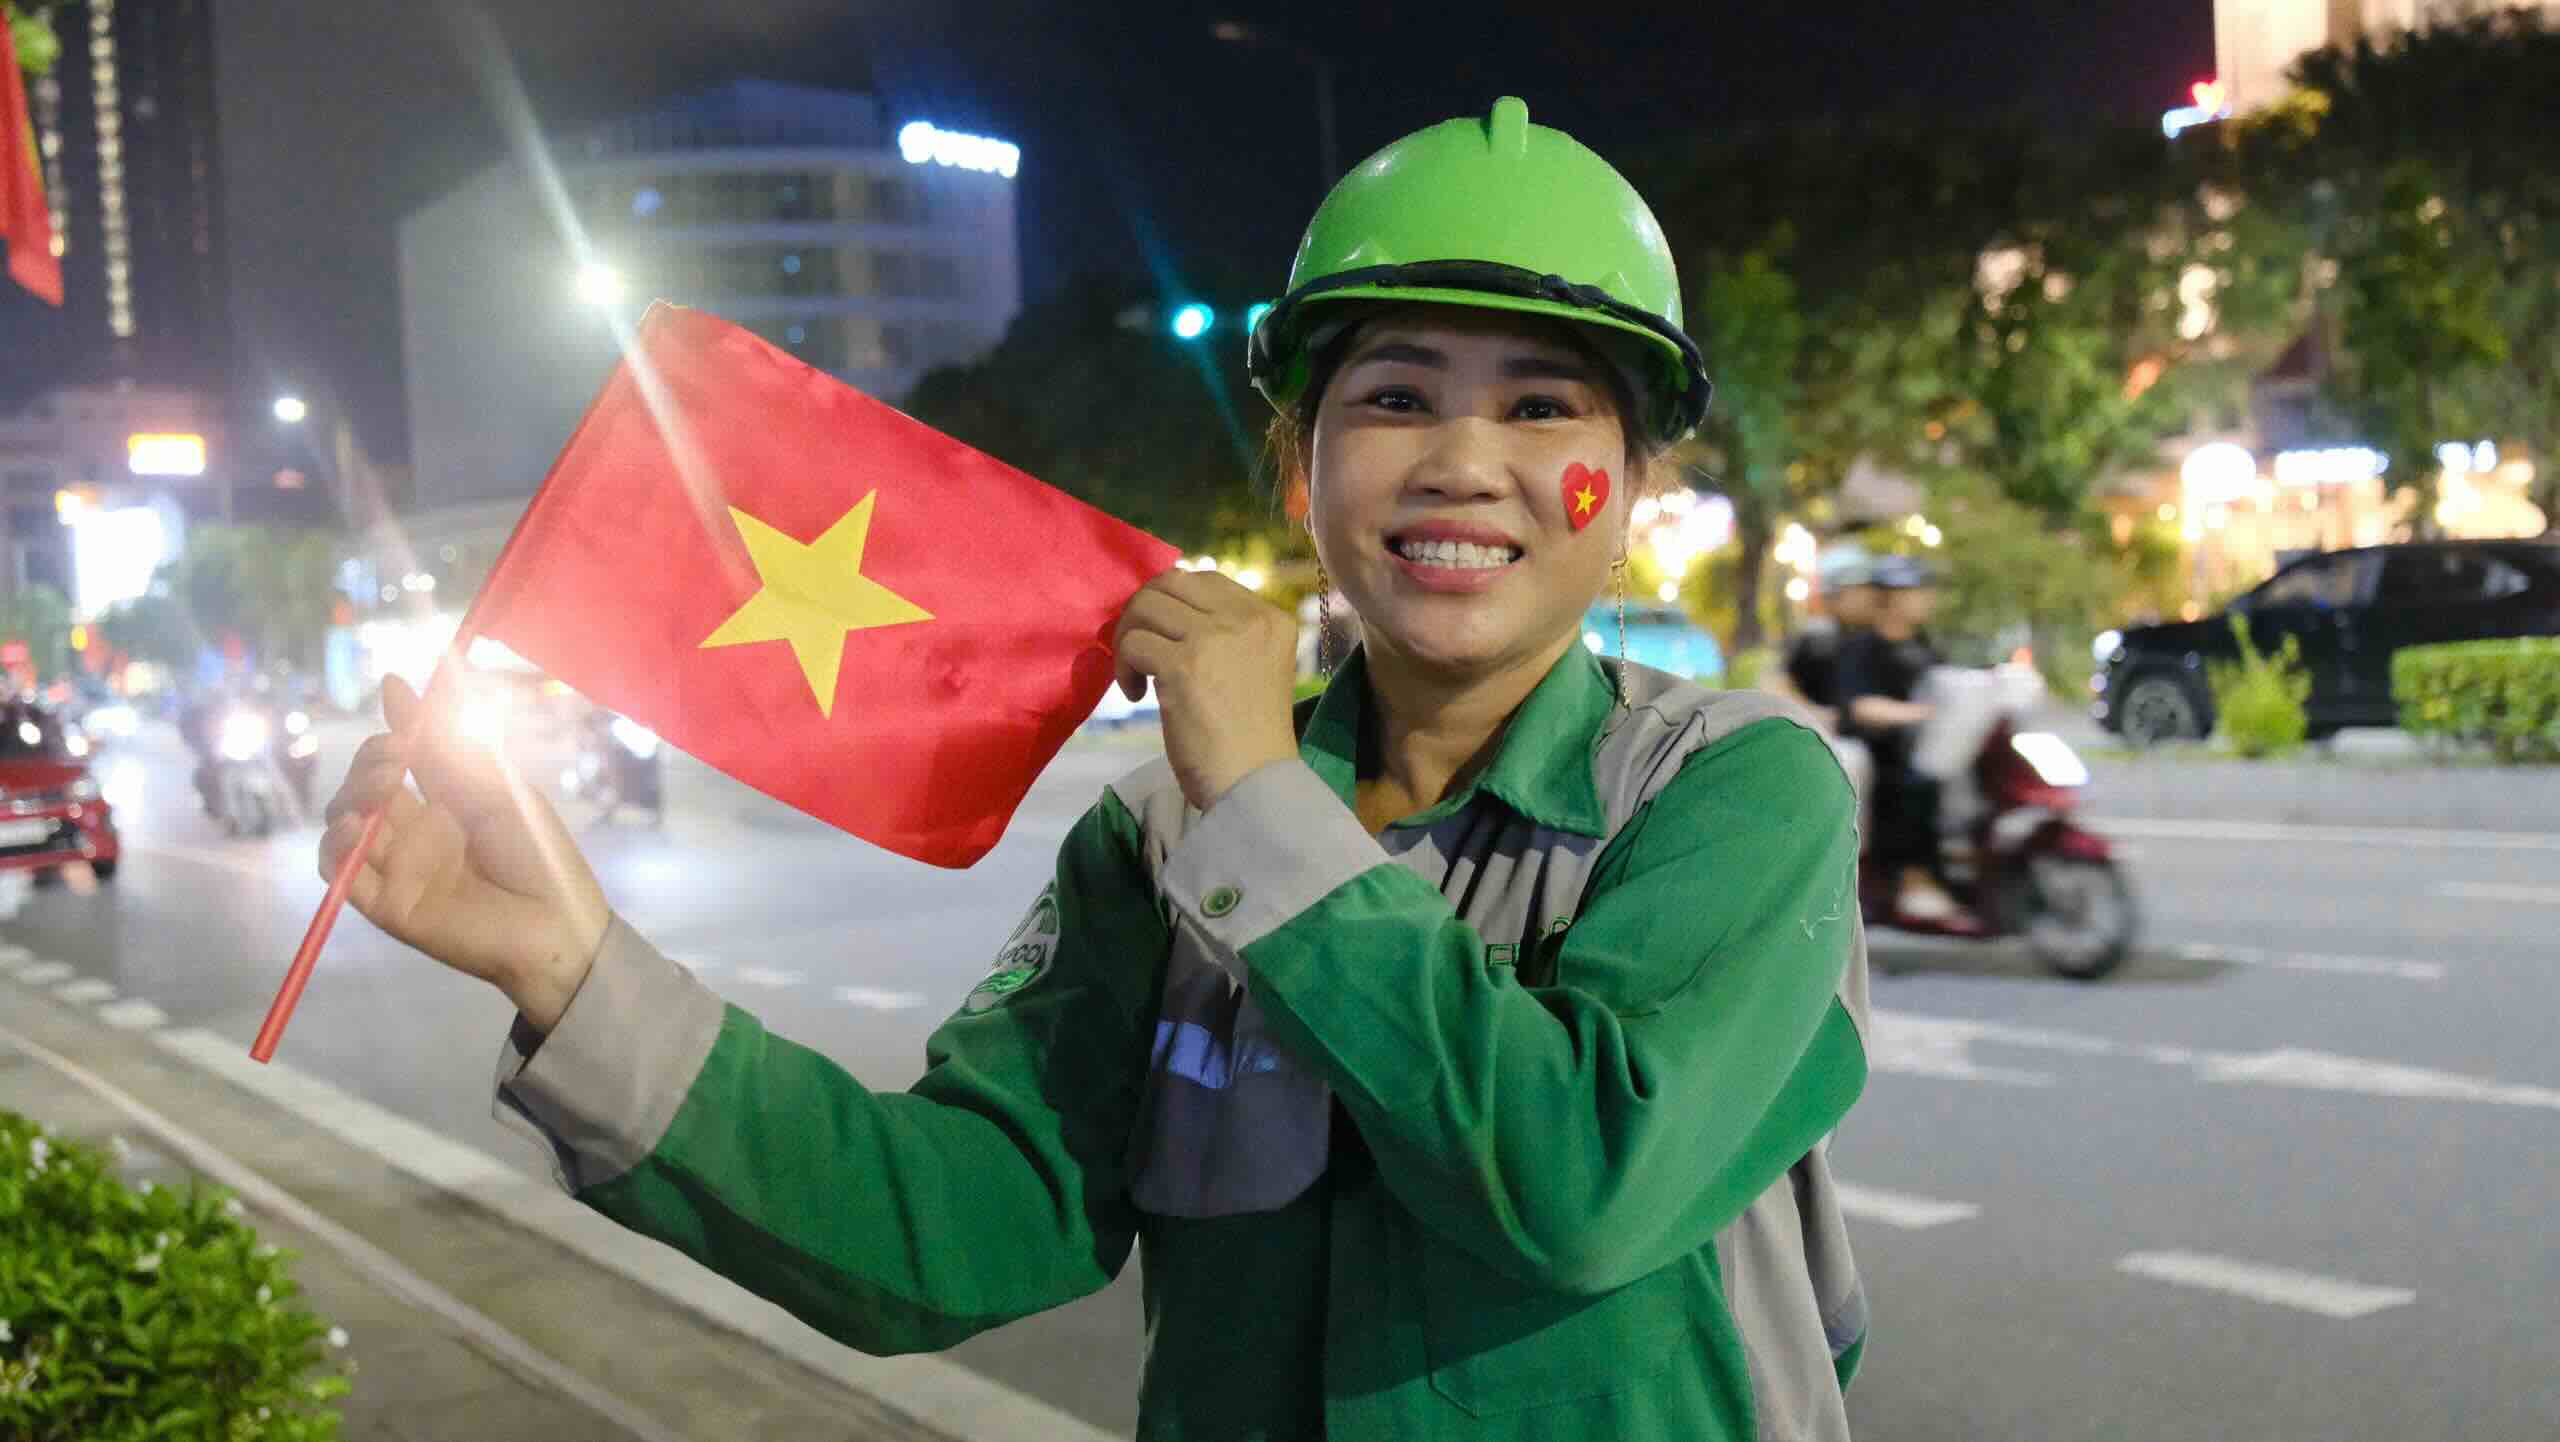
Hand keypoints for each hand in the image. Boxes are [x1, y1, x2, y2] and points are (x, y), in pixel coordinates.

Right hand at [317, 676, 611, 1029]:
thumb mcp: (495, 788)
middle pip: (364, 786)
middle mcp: (415, 833)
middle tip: (398, 755)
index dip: (391, 726)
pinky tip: (358, 826)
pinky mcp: (385, 904)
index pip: (398, 757)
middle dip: (371, 760)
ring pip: (344, 823)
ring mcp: (397, 867)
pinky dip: (336, 846)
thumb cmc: (539, 854)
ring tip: (383, 786)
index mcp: (447, 802)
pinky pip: (339, 872)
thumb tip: (407, 681)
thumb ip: (447, 743)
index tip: (393, 694)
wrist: (556, 925)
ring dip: (351, 795)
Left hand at [1112, 570, 1301, 811]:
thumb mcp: (1254, 669)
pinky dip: (1123, 668)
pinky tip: (1136, 696)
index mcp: (1271, 618)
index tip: (1163, 638)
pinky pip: (1132, 643)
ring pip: (1145, 607)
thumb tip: (1163, 610)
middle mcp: (1248, 619)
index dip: (1172, 603)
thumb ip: (1225, 635)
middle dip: (1143, 612)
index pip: (1206, 579)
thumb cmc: (1251, 739)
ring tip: (1137, 677)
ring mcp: (1215, 639)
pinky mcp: (1183, 666)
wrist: (1255, 784)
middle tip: (1139, 651)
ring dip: (1128, 639)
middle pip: (1171, 583)